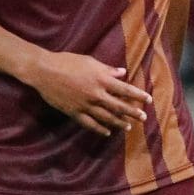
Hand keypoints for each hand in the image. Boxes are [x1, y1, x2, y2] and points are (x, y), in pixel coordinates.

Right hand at [30, 51, 150, 135]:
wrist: (44, 71)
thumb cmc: (67, 62)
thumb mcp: (89, 61)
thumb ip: (107, 69)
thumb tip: (122, 72)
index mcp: (101, 79)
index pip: (125, 90)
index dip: (138, 96)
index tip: (148, 100)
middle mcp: (96, 94)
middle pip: (119, 106)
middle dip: (133, 113)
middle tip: (143, 118)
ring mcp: (85, 105)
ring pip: (107, 118)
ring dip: (119, 123)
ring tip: (128, 127)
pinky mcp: (74, 112)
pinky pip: (90, 124)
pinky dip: (100, 129)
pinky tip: (107, 133)